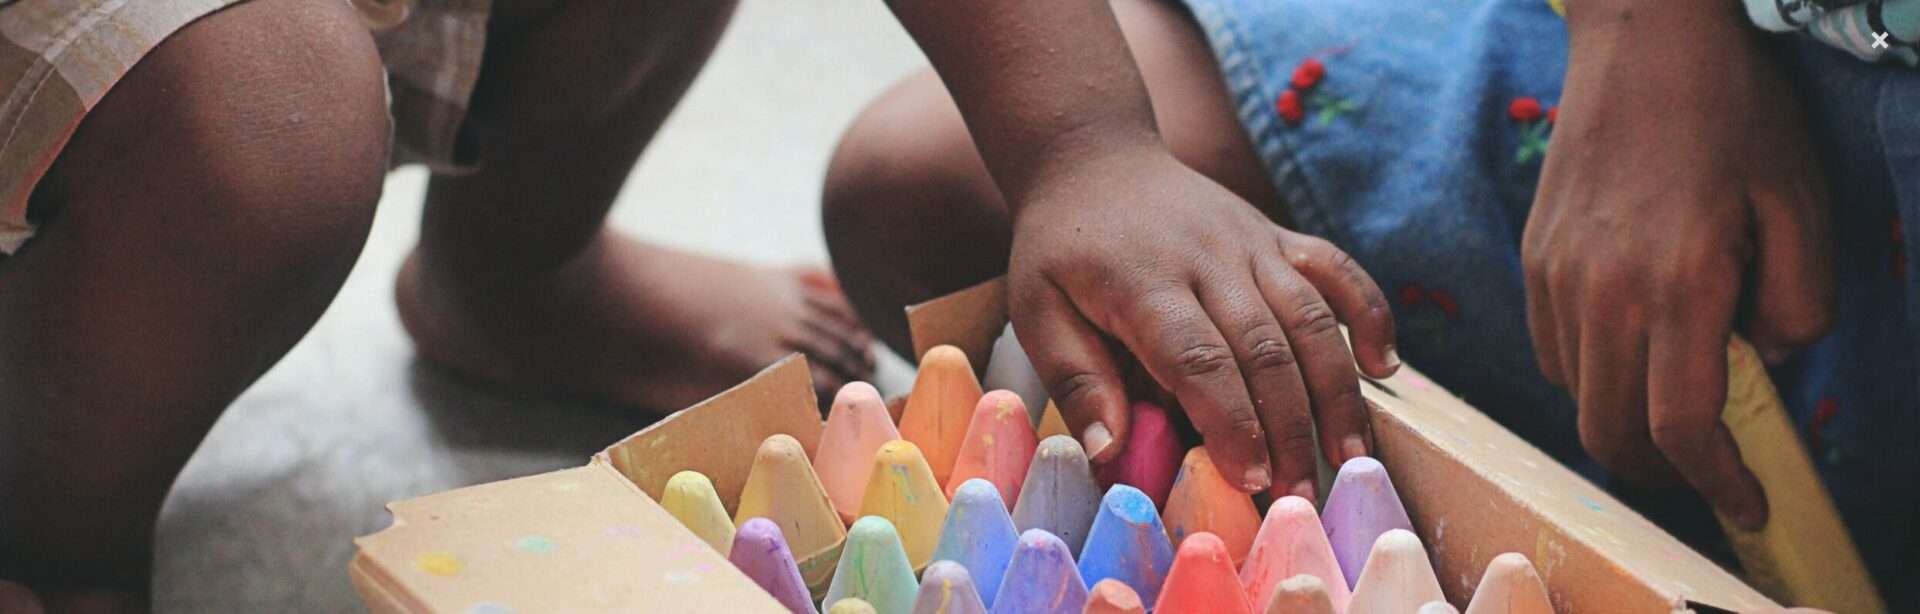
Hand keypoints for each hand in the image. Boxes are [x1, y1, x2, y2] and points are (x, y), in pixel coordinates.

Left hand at [1008, 146, 1398, 496]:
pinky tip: (1383, 367)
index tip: (1252, 478)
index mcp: (1143, 282)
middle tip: (1302, 493)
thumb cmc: (1060, 249)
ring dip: (1336, 390)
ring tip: (1350, 455)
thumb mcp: (1037, 309)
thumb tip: (1110, 449)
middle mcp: (1207, 258)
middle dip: (1290, 427)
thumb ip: (1076, 377)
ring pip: (1309, 317)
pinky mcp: (1276, 235)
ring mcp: (1249, 242)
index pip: (1199, 359)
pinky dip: (1368, 313)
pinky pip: (1336, 270)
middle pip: (1265, 348)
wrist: (1092, 160)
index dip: (1233, 422)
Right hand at [1525, 1, 1831, 528]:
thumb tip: (1764, 360)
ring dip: (1621, 419)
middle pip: (1610, 432)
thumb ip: (1797, 302)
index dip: (1716, 484)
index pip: (1681, 425)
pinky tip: (1630, 340)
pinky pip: (1552, 349)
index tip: (1747, 506)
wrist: (1642, 40)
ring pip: (1574, 395)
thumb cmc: (1732, 113)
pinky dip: (1589, 372)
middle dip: (1661, 472)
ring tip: (1669, 396)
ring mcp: (1556, 278)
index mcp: (1678, 283)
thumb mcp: (1801, 202)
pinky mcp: (1534, 261)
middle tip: (1707, 468)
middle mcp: (1603, 292)